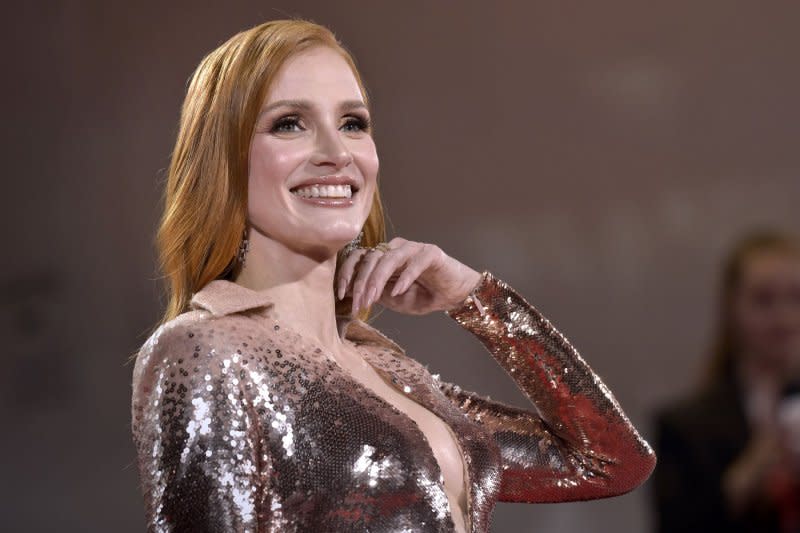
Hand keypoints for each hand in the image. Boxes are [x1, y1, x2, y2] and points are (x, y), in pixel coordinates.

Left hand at [337, 236, 482, 316]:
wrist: (454, 296)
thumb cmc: (422, 296)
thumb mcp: (392, 300)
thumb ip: (374, 293)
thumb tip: (350, 293)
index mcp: (383, 257)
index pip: (359, 257)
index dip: (348, 273)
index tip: (342, 294)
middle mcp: (395, 248)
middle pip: (371, 258)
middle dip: (362, 283)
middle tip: (359, 304)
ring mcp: (413, 248)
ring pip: (389, 258)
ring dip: (377, 280)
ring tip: (372, 299)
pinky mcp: (431, 253)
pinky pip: (414, 262)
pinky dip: (404, 277)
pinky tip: (398, 292)